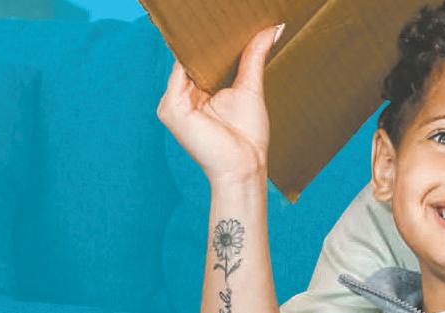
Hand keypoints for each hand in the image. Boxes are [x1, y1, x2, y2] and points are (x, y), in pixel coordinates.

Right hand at [156, 24, 282, 187]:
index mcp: (198, 93)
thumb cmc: (247, 137)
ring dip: (199, 45)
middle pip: (191, 60)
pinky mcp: (171, 109)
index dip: (211, 42)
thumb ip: (254, 57)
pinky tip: (206, 41)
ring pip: (184, 63)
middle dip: (205, 40)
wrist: (243, 165)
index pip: (199, 61)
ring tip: (215, 23)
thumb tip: (273, 29)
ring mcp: (173, 103)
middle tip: (220, 15)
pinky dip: (192, 56)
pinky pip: (180, 73)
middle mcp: (183, 97)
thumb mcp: (251, 88)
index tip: (224, 21)